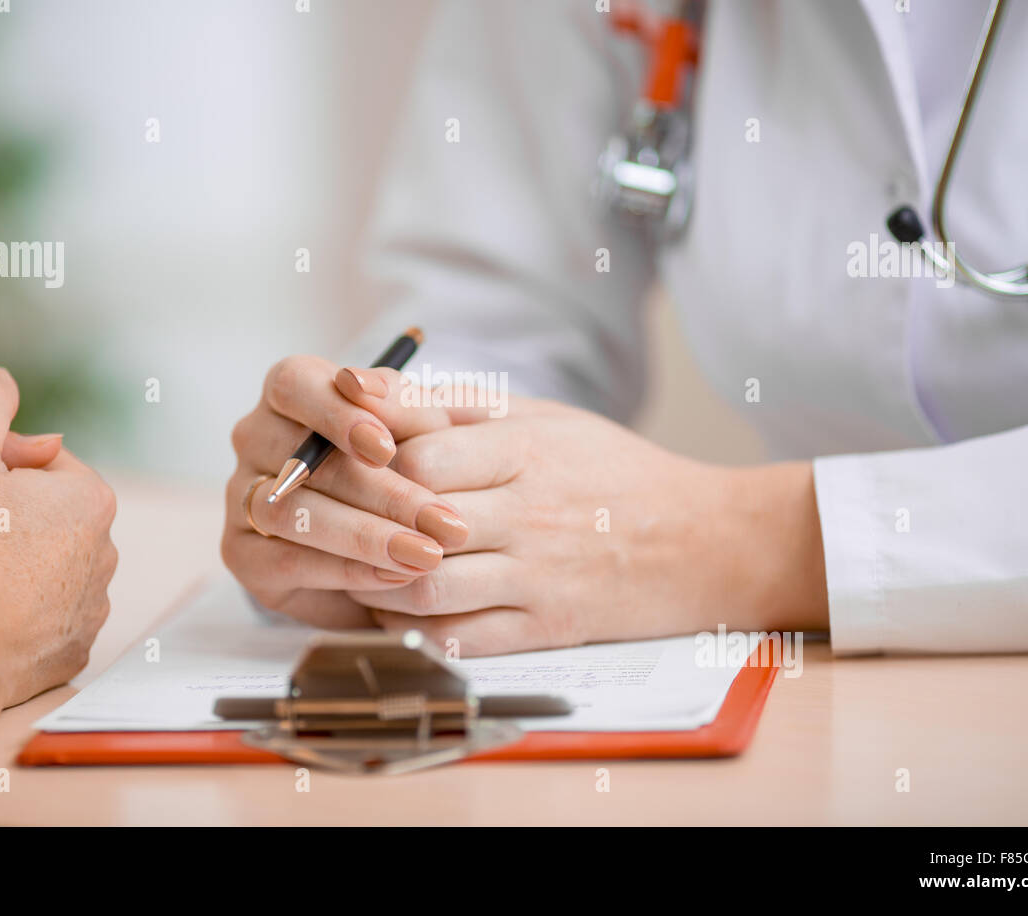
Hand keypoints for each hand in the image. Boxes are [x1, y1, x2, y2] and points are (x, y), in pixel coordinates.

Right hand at [221, 355, 473, 626]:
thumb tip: (387, 392)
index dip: (338, 414)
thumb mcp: (424, 427)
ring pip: (293, 513)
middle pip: (305, 460)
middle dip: (384, 493)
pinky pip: (287, 562)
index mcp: (293, 392)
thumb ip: (409, 406)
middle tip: (444, 521)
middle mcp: (257, 438)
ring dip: (367, 536)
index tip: (387, 448)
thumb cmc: (407, 462)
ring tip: (427, 554)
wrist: (388, 536)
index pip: (296, 385)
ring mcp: (242, 497)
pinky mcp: (245, 555)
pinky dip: (348, 570)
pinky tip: (397, 575)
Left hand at [332, 372, 829, 654]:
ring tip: (353, 568)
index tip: (337, 468)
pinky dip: (414, 629)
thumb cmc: (616, 472)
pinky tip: (396, 611)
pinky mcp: (549, 628)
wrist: (707, 542)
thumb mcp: (547, 418)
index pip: (417, 457)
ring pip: (425, 588)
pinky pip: (460, 639)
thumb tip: (368, 388)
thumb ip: (458, 406)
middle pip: (411, 522)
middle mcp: (530, 513)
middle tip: (319, 524)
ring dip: (375, 583)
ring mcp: (539, 576)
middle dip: (355, 525)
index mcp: (528, 450)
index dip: (366, 465)